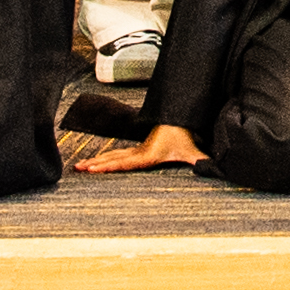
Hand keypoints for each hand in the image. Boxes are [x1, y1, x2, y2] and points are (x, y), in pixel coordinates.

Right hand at [77, 123, 209, 173]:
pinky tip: (94, 163)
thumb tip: (211, 167)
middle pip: (112, 158)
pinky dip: (103, 159)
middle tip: (78, 168)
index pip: (125, 161)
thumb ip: (200, 160)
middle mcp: (138, 152)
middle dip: (95, 164)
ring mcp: (135, 151)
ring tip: (79, 167)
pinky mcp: (136, 151)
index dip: (110, 165)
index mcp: (147, 154)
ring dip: (96, 161)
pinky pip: (116, 155)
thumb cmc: (183, 137)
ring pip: (112, 155)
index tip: (95, 168)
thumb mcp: (191, 152)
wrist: (179, 121)